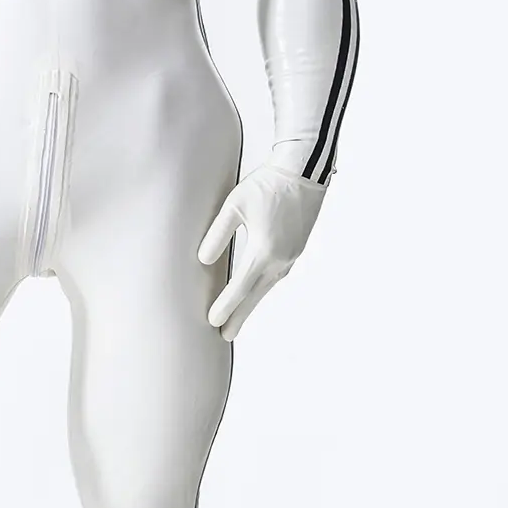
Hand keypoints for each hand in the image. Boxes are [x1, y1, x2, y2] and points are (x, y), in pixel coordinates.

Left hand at [198, 159, 327, 340]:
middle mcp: (280, 259)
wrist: (303, 170)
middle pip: (255, 296)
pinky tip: (255, 290)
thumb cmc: (266, 184)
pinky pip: (276, 275)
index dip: (225, 306)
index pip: (240, 287)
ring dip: (251, 303)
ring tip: (237, 317)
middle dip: (239, 316)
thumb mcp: (234, 205)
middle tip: (225, 337)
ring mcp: (291, 255)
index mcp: (264, 250)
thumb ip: (217, 234)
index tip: (212, 322)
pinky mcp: (296, 249)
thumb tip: (203, 260)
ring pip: (267, 287)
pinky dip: (263, 288)